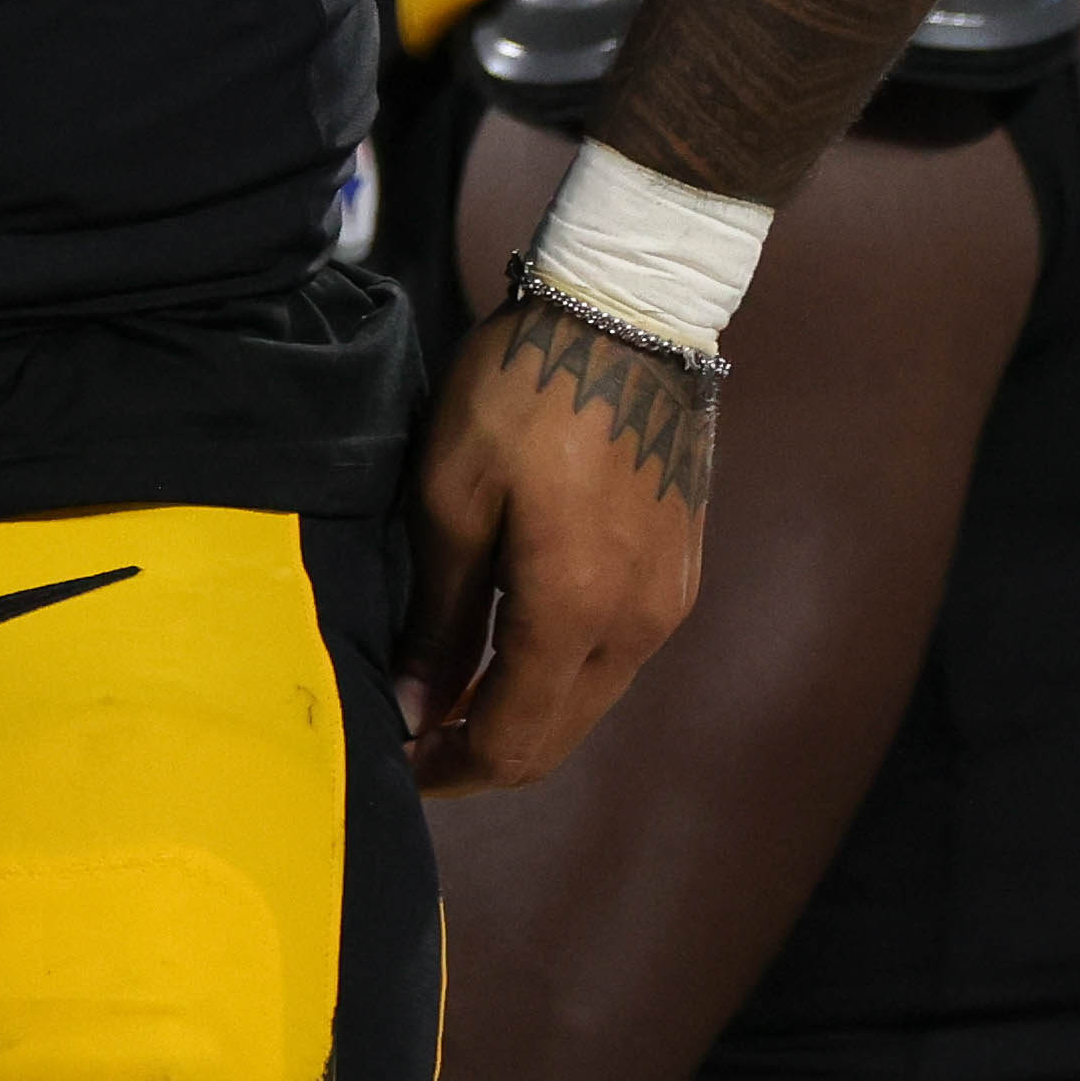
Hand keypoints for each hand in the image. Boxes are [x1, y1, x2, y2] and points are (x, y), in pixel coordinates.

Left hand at [400, 292, 714, 792]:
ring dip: (525, 714)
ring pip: (590, 701)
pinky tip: (514, 646)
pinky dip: (562, 674)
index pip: (512, 741)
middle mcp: (636, 624)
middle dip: (484, 754)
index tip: (400, 766)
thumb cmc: (522, 389)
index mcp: (573, 610)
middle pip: (557, 736)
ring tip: (454, 694)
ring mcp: (668, 600)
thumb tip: (417, 710)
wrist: (627, 310)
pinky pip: (617, 656)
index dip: (450, 769)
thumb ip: (438, 616)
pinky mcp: (679, 571)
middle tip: (418, 741)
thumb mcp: (450, 496)